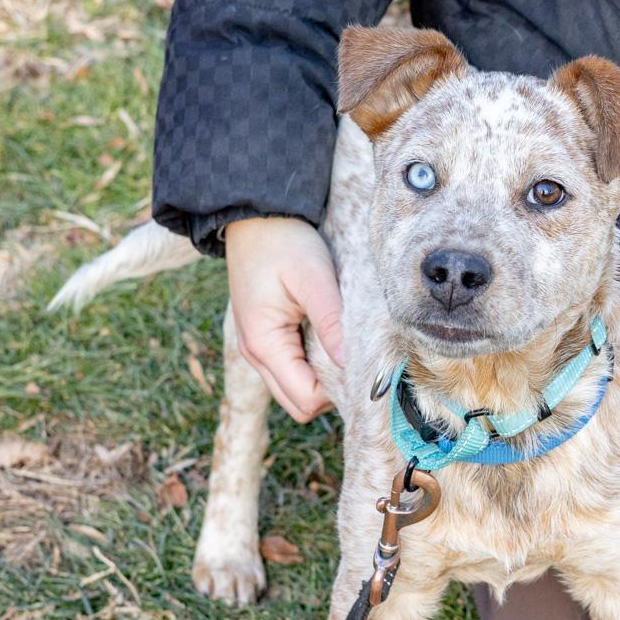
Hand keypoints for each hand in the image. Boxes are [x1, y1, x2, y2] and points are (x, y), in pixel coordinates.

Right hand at [225, 216, 343, 421]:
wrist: (254, 214)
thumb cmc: (283, 241)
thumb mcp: (313, 279)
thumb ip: (331, 323)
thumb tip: (351, 364)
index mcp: (264, 345)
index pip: (307, 399)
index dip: (339, 391)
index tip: (365, 367)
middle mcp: (256, 356)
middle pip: (301, 405)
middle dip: (332, 392)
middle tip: (359, 361)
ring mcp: (259, 350)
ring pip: (297, 391)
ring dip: (324, 380)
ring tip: (344, 347)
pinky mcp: (268, 340)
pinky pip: (294, 371)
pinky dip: (315, 366)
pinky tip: (330, 340)